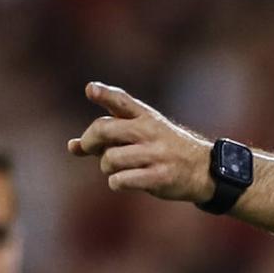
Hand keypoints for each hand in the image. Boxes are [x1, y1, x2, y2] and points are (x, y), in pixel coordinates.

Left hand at [69, 82, 214, 203]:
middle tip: (88, 148)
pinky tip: (123, 181)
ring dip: (106, 167)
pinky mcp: (159, 177)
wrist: (201, 169)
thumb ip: (108, 137)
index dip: (104, 94)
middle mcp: (150, 131)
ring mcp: (156, 154)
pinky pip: (121, 180)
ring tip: (116, 169)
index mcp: (145, 116)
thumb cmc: (162, 150)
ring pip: (110, 159)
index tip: (90, 89)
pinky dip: (116, 182)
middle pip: (104, 129)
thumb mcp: (141, 134)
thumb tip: (72, 146)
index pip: (122, 100)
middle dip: (89, 141)